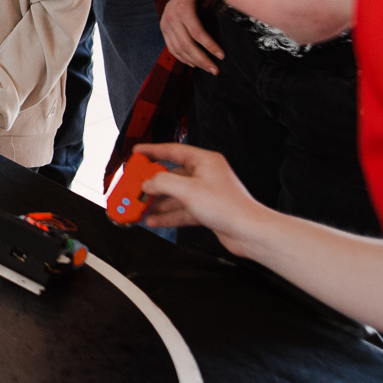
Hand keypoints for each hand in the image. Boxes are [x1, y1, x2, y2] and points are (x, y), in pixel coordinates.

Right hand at [133, 143, 272, 256]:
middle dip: (151, 184)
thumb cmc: (229, 206)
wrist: (248, 232)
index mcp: (204, 161)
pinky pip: (180, 210)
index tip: (137, 153)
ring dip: (157, 202)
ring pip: (174, 195)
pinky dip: (166, 215)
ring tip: (139, 207)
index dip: (152, 151)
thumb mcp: (188, 190)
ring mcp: (204, 193)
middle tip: (134, 187)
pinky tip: (153, 219)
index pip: (173, 151)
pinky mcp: (205, 210)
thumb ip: (162, 183)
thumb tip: (148, 182)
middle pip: (170, 176)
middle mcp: (204, 175)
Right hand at [160, 0, 222, 73]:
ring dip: (193, 61)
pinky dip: (182, 58)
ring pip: (178, 49)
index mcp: (183, 9)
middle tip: (215, 70)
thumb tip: (236, 6)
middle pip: (186, 44)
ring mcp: (165, 24)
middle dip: (202, 59)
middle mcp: (171, 18)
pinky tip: (193, 64)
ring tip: (208, 69)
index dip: (209, 45)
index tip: (222, 55)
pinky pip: (171, 48)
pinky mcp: (163, 29)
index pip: (197, 32)